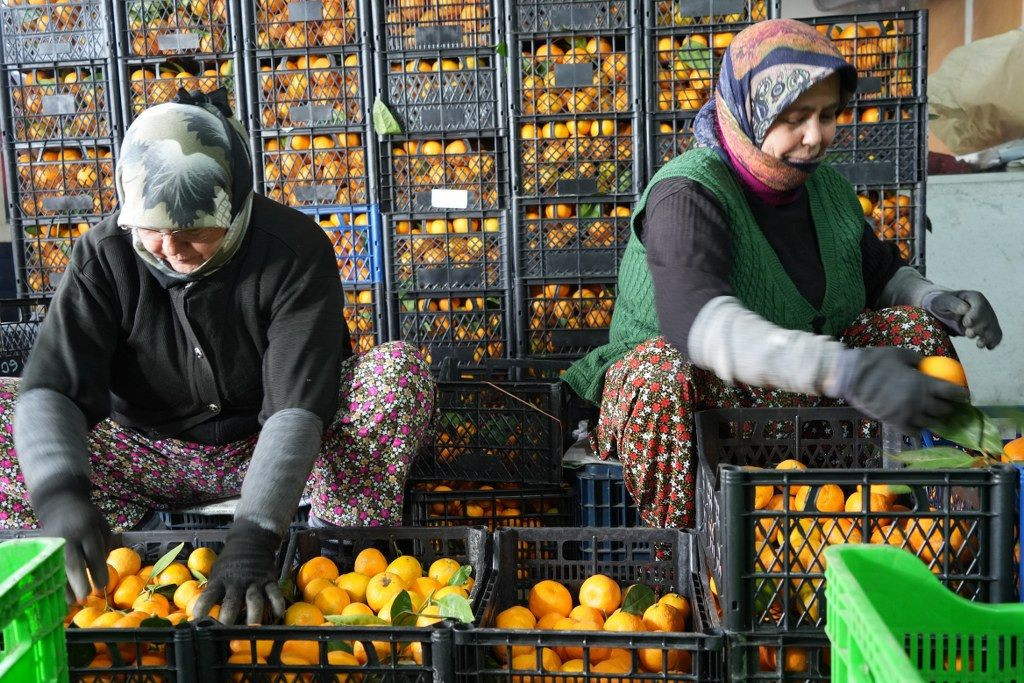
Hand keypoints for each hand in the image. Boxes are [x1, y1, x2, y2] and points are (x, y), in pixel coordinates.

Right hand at [31, 480, 110, 603]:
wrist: (59, 502)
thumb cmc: (86, 517)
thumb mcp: (101, 524)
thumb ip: (104, 544)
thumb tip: (100, 569)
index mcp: (87, 529)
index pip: (93, 553)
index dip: (97, 571)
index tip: (102, 587)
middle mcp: (68, 535)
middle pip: (73, 561)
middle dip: (79, 581)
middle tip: (84, 598)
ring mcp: (53, 541)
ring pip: (57, 567)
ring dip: (63, 586)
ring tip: (69, 602)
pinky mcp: (42, 546)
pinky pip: (47, 566)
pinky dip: (51, 580)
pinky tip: (56, 592)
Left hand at [191, 519, 284, 624]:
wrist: (252, 539)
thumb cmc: (230, 562)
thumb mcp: (217, 573)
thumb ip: (214, 591)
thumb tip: (201, 614)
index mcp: (220, 580)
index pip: (209, 595)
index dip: (203, 606)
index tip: (197, 619)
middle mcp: (237, 582)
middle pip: (232, 601)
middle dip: (228, 616)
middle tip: (225, 631)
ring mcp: (254, 581)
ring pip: (254, 599)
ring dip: (253, 614)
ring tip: (253, 628)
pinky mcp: (269, 580)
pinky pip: (274, 593)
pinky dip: (277, 603)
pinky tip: (278, 614)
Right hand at [833, 347, 969, 433]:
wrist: (850, 375)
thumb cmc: (874, 361)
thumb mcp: (899, 354)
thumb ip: (916, 360)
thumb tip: (926, 365)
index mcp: (923, 383)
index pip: (951, 392)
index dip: (961, 395)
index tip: (964, 395)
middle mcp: (919, 401)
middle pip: (944, 410)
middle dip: (949, 408)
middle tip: (948, 405)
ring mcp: (907, 413)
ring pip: (931, 423)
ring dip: (935, 420)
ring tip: (935, 418)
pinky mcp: (894, 422)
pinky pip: (913, 431)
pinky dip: (918, 429)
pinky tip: (918, 425)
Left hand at [923, 291, 1001, 348]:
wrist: (946, 311)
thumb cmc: (944, 304)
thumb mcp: (943, 301)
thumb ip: (953, 304)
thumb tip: (965, 309)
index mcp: (975, 298)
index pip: (980, 305)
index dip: (975, 315)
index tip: (966, 323)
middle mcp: (985, 307)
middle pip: (987, 319)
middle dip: (978, 329)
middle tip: (968, 334)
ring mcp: (988, 318)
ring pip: (993, 328)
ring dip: (988, 338)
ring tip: (979, 344)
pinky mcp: (989, 328)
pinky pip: (996, 335)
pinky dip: (994, 341)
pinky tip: (988, 347)